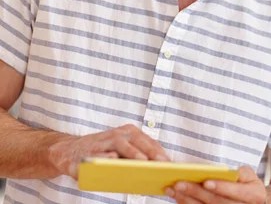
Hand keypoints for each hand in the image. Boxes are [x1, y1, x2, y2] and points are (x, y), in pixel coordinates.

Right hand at [47, 124, 169, 178]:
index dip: (159, 151)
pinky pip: (99, 154)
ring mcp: (102, 141)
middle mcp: (117, 134)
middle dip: (150, 152)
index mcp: (128, 134)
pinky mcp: (88, 152)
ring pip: (121, 144)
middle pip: (138, 140)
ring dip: (132, 153)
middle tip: (161, 163)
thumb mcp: (120, 152)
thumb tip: (155, 169)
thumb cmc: (101, 153)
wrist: (67, 152)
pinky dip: (107, 158)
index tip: (170, 162)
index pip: (148, 141)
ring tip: (144, 162)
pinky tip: (114, 162)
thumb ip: (135, 158)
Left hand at [166, 166, 265, 203]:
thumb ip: (241, 173)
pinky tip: (176, 197)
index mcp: (253, 195)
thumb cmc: (247, 185)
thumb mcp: (249, 176)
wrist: (250, 202)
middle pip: (216, 203)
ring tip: (172, 188)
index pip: (237, 192)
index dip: (221, 187)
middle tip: (179, 183)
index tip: (206, 181)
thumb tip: (227, 172)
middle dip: (196, 193)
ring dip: (186, 200)